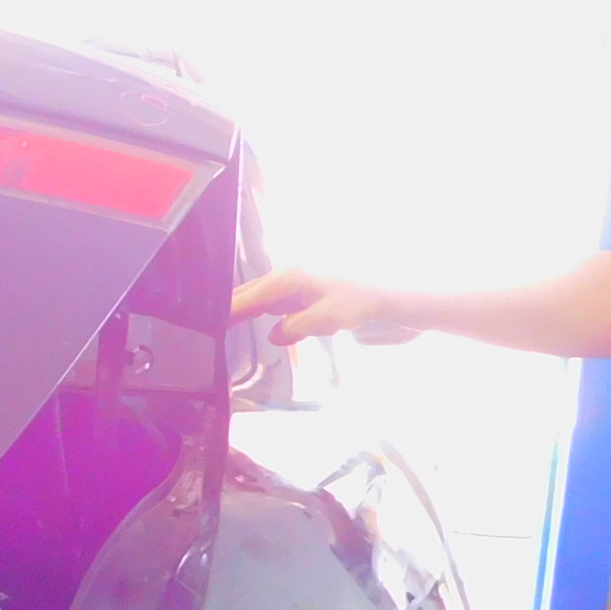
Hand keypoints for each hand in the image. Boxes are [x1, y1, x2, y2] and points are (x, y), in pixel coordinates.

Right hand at [230, 267, 417, 344]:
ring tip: (235, 326)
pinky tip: (275, 327)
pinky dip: (278, 314)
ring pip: (272, 297)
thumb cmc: (363, 301)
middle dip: (237, 308)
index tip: (210, 321)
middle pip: (257, 292)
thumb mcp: (325, 319)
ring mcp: (307, 281)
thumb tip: (275, 334)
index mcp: (292, 277)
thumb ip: (294, 327)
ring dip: (256, 311)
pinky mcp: (319, 290)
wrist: (400, 290)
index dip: (229, 310)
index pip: (250, 296)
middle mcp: (295, 275)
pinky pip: (289, 302)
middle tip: (214, 324)